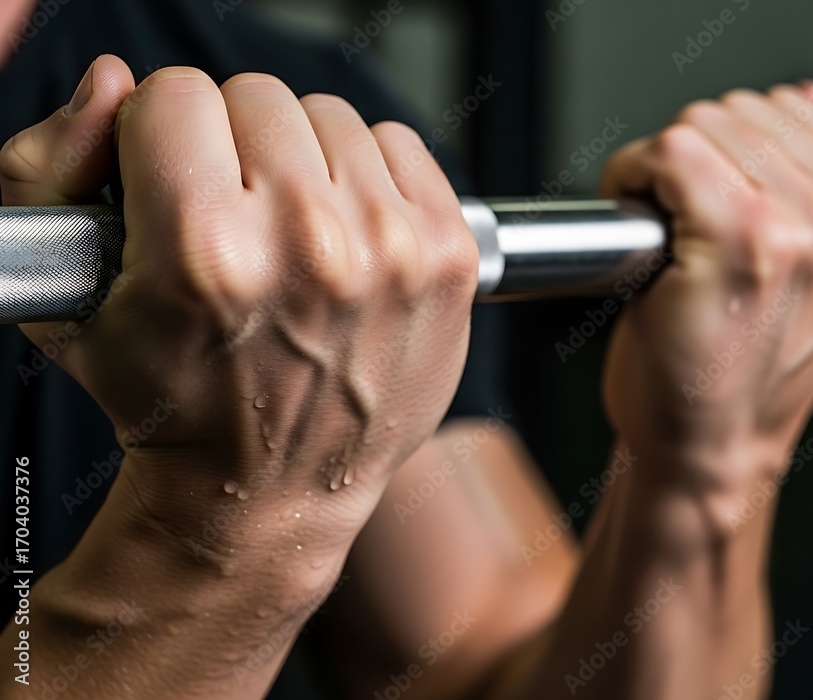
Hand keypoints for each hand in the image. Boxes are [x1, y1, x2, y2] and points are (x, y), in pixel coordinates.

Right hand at [1, 56, 479, 581]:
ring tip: (295, 237)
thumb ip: (50, 170)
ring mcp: (393, 248)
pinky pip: (402, 144)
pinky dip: (373, 177)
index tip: (175, 184)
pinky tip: (350, 237)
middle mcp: (310, 244)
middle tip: (238, 221)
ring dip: (306, 163)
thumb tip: (114, 83)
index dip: (162, 138)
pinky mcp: (449, 253)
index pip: (175, 94)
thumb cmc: (177, 408)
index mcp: (206, 253)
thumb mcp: (72, 306)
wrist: (274, 490)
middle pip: (258, 97)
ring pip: (332, 117)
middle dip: (235, 149)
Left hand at [598, 82, 812, 486]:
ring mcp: (802, 228)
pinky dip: (634, 179)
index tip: (714, 201)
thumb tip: (811, 103)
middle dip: (698, 160)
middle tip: (686, 229)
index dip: (733, 153)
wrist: (709, 445)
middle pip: (745, 111)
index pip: (794, 111)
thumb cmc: (741, 370)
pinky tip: (644, 234)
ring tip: (673, 239)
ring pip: (705, 126)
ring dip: (665, 172)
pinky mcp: (739, 239)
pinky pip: (671, 154)